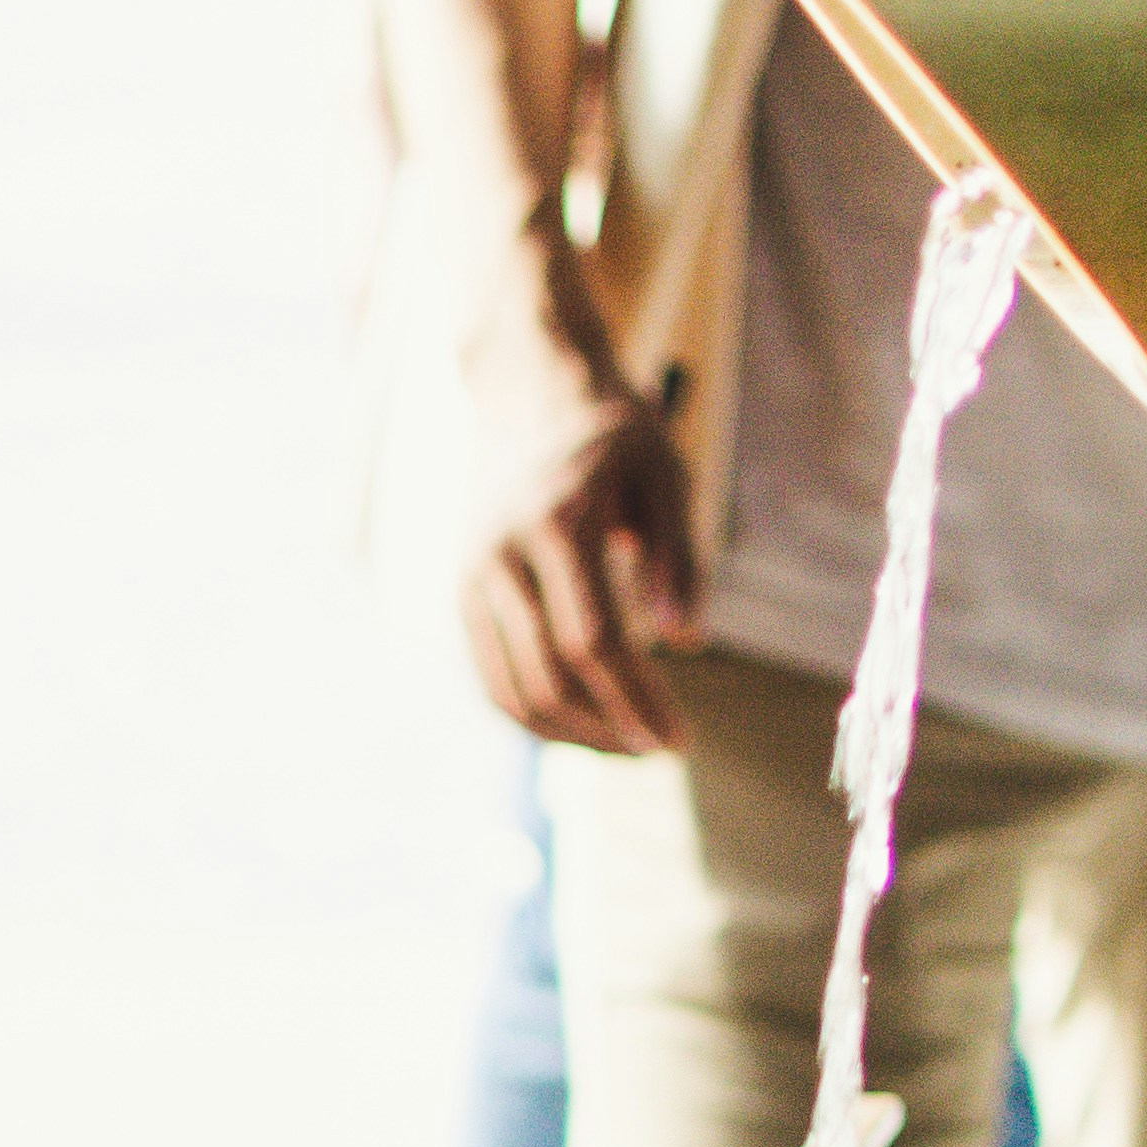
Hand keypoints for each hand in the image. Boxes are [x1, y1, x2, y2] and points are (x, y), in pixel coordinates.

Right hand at [456, 345, 701, 754]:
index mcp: (554, 523)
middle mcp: (499, 557)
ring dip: (569, 735)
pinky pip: (489, 678)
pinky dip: (533, 716)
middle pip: (547, 676)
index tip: (677, 740)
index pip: (591, 641)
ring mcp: (470, 579)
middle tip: (659, 749)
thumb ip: (679, 557)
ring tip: (625, 746)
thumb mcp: (667, 475)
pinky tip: (582, 726)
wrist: (527, 397)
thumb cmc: (613, 437)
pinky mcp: (460, 596)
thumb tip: (686, 644)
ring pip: (509, 691)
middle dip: (608, 728)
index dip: (635, 700)